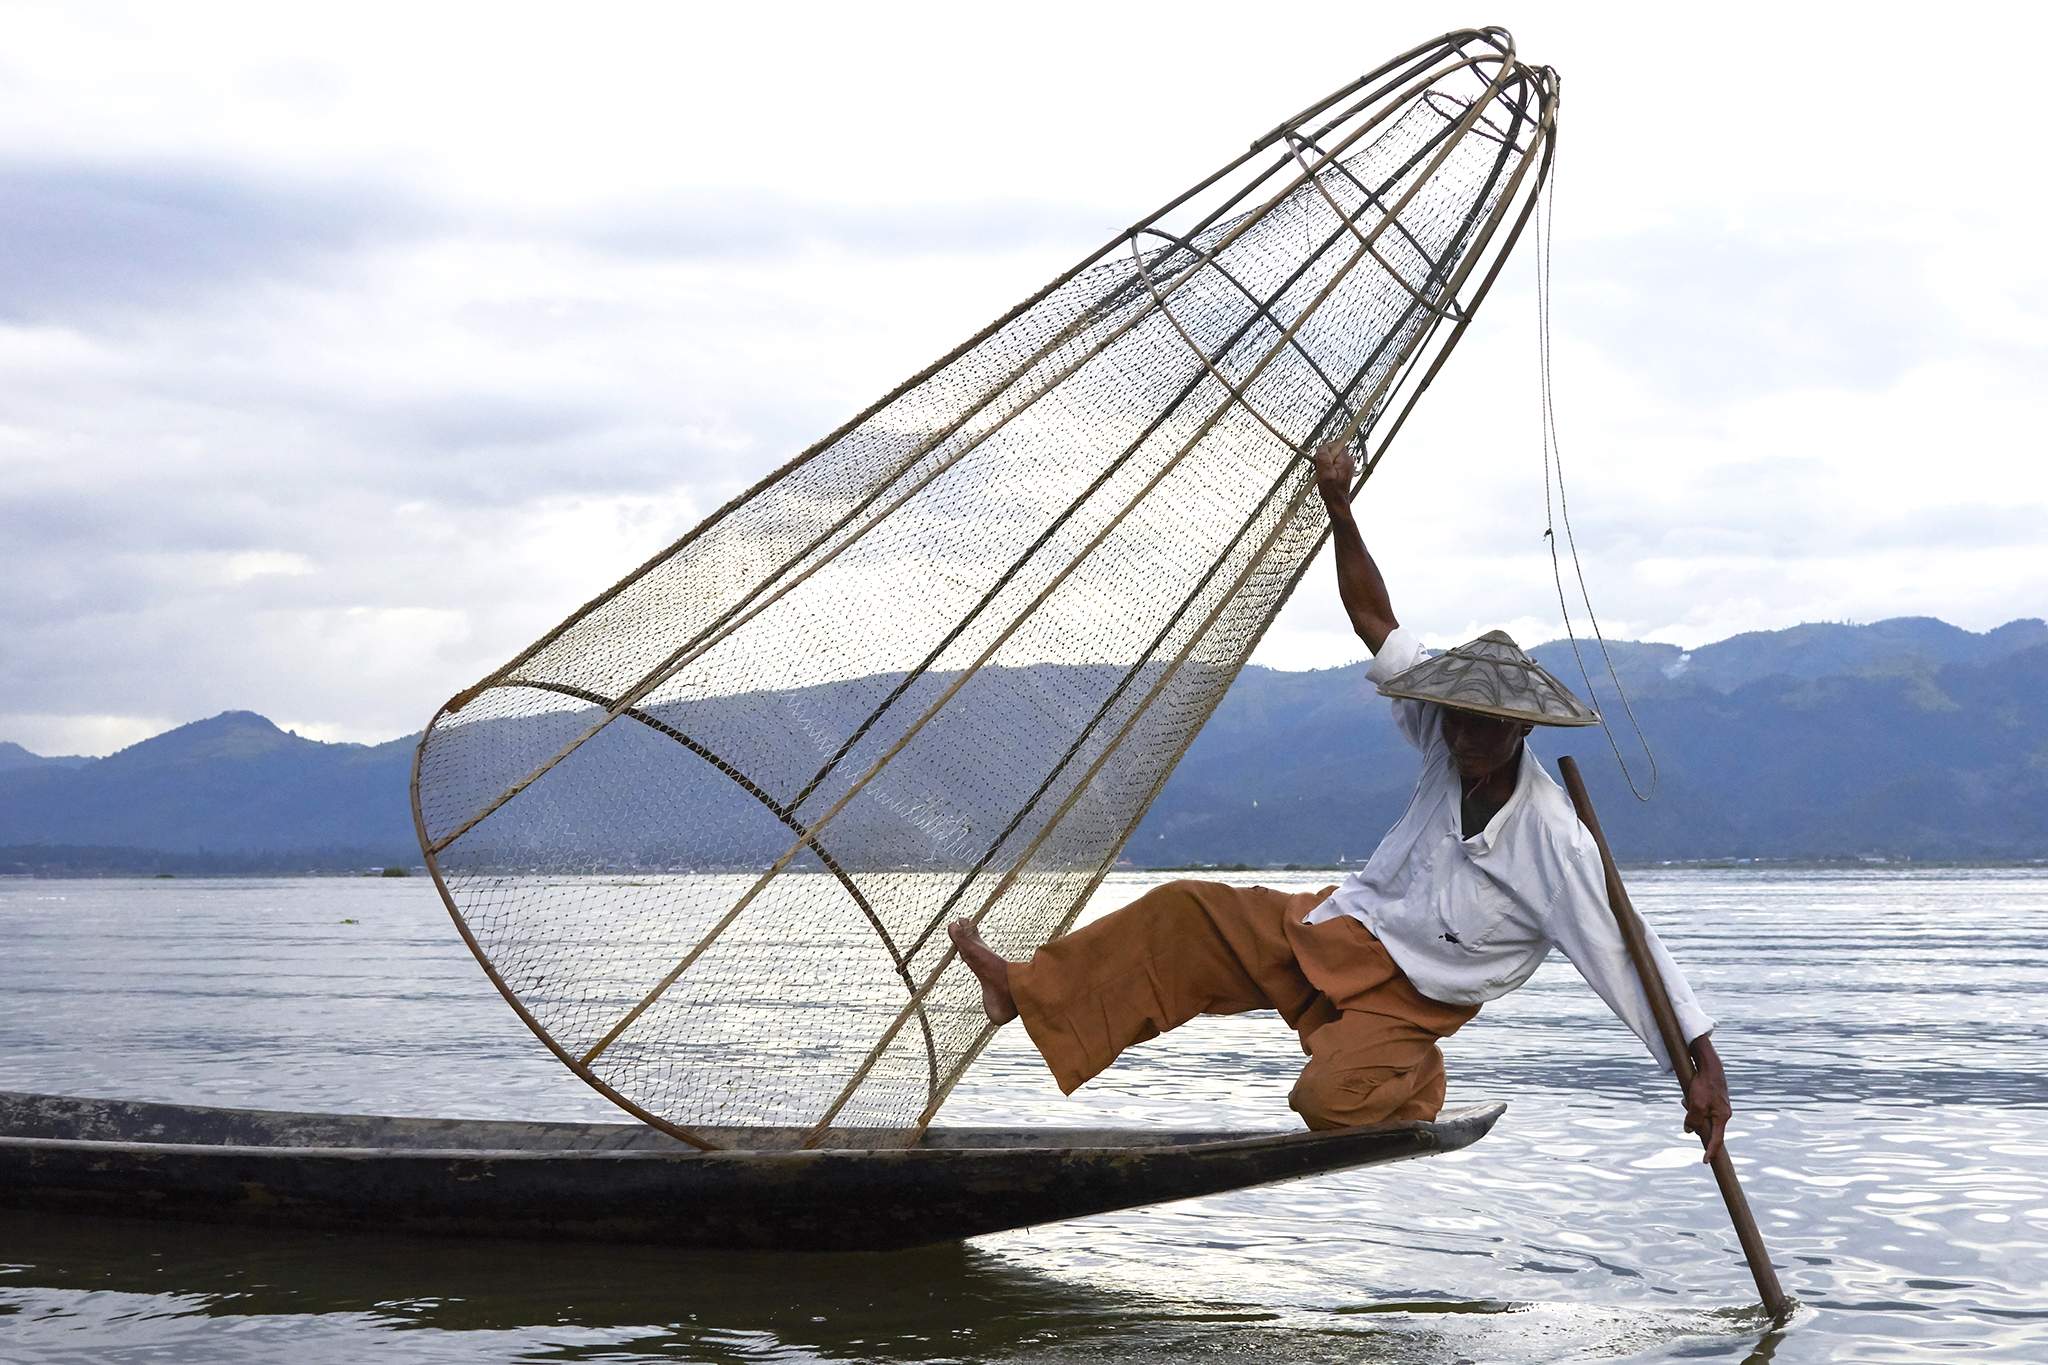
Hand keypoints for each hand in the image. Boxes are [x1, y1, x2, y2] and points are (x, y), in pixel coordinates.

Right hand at [1313, 439, 1355, 503]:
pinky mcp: (1343, 470)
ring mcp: (1346, 465)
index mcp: (1345, 459)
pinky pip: (1332, 464)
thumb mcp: (1325, 472)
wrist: (1337, 503)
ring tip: (1323, 475)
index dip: (1324, 451)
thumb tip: (1322, 447)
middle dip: (1323, 458)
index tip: (1320, 461)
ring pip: (1331, 458)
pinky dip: (1327, 469)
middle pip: (1332, 450)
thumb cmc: (1332, 491)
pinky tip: (1326, 477)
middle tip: (1321, 470)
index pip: (1334, 444)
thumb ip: (1323, 457)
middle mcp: (1348, 460)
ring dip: (1324, 464)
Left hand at [1683, 1045, 1731, 1163]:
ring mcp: (1718, 1107)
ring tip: (1687, 1097)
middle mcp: (1722, 1114)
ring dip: (1691, 1110)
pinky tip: (1688, 1093)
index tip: (1705, 1161)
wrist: (1709, 1065)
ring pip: (1700, 1116)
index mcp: (1722, 1117)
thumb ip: (1693, 1120)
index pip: (1717, 1140)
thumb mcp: (1696, 1104)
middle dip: (1694, 1121)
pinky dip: (1691, 1103)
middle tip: (1688, 1104)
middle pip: (1706, 1127)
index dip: (1710, 1151)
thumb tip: (1689, 1131)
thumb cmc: (1704, 1084)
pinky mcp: (1712, 1100)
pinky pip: (1699, 1107)